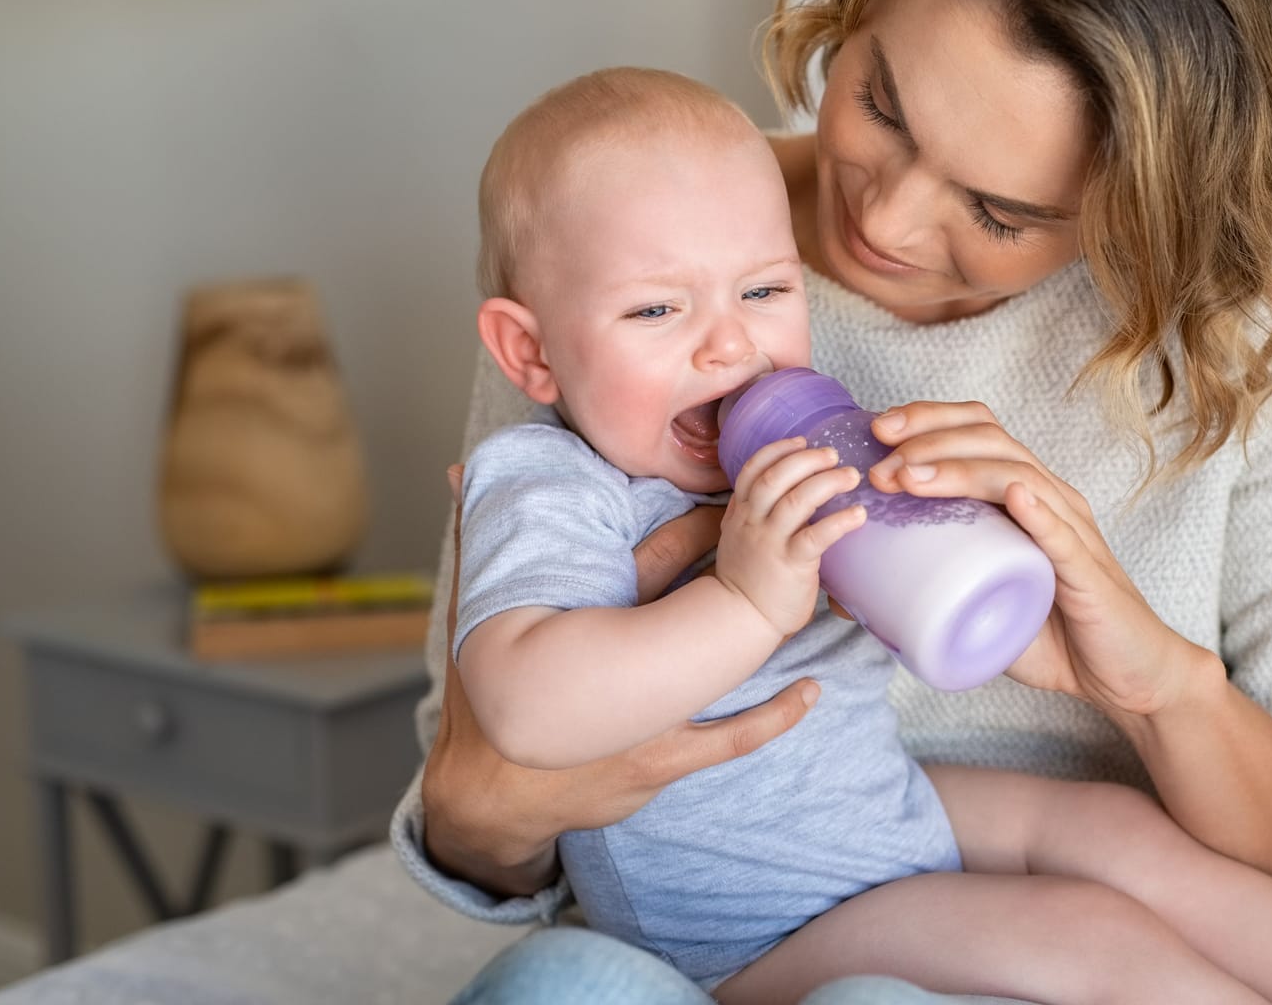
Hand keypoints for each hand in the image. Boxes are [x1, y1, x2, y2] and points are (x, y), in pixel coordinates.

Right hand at [420, 464, 822, 893]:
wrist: (491, 793)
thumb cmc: (483, 704)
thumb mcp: (475, 616)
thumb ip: (474, 543)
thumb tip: (458, 477)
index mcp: (591, 627)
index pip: (652, 564)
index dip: (696, 529)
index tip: (732, 501)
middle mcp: (628, 674)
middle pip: (699, 609)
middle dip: (743, 574)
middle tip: (783, 539)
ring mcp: (652, 719)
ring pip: (726, 671)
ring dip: (767, 639)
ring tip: (813, 602)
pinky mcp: (666, 758)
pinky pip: (730, 736)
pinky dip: (773, 716)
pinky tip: (809, 692)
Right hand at [716, 437, 868, 637]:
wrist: (741, 619)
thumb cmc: (749, 578)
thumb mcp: (740, 537)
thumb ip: (759, 513)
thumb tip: (792, 489)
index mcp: (741, 512)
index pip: (753, 469)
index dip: (779, 450)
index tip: (802, 440)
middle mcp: (752, 522)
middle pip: (776, 477)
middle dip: (806, 460)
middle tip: (833, 455)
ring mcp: (770, 543)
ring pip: (796, 500)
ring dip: (826, 482)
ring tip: (851, 476)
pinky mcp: (791, 565)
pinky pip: (816, 536)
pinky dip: (840, 521)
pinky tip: (859, 514)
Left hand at [865, 403, 1212, 718]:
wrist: (1125, 678)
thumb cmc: (1055, 634)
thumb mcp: (980, 605)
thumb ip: (929, 592)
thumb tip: (854, 594)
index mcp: (1024, 495)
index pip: (979, 431)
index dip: (929, 418)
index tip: (877, 428)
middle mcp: (1051, 500)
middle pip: (991, 440)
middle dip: (930, 440)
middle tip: (881, 461)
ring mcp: (1073, 532)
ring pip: (1017, 477)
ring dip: (959, 470)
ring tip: (911, 477)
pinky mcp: (1090, 574)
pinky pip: (1063, 536)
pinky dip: (1037, 512)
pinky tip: (1012, 496)